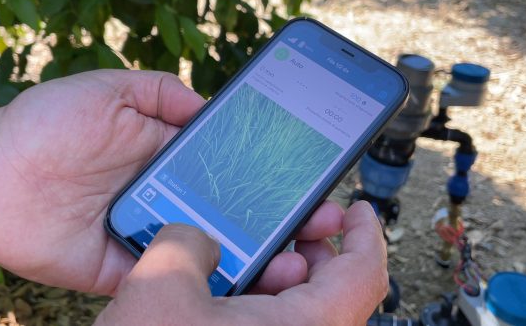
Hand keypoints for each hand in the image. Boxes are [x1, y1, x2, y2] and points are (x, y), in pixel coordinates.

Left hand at [0, 70, 345, 294]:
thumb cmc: (44, 125)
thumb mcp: (110, 88)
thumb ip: (162, 92)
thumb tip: (210, 104)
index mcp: (165, 155)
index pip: (231, 166)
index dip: (271, 174)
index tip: (312, 178)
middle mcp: (164, 195)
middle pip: (232, 211)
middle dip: (281, 219)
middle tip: (323, 225)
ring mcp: (148, 234)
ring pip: (212, 250)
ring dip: (255, 255)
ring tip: (299, 259)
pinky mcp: (125, 269)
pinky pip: (172, 279)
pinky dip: (207, 284)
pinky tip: (247, 283)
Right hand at [95, 201, 387, 324]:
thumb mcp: (160, 286)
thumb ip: (187, 240)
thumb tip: (194, 238)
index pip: (364, 275)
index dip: (364, 233)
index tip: (354, 210)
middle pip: (334, 293)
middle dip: (312, 252)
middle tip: (290, 228)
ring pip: (302, 316)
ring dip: (279, 281)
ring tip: (242, 263)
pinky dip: (259, 309)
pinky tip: (220, 297)